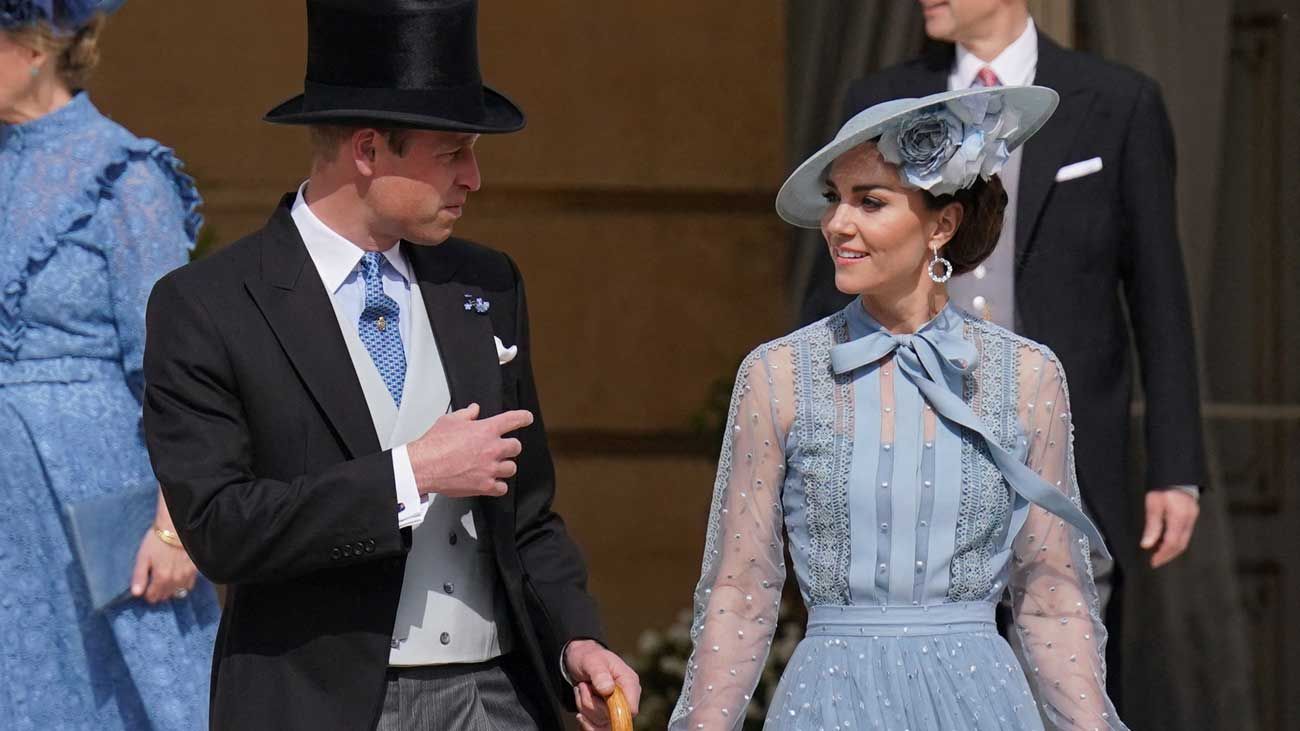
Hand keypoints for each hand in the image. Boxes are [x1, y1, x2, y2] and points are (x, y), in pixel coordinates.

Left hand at [131, 528, 198, 603]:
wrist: (177, 528)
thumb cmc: (157, 541)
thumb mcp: (143, 557)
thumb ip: (139, 576)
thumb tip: (136, 594)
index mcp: (161, 578)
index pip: (153, 597)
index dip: (147, 594)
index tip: (146, 587)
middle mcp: (175, 580)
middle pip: (165, 596)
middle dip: (158, 592)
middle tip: (154, 583)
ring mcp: (186, 576)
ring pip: (177, 592)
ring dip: (170, 590)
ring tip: (165, 580)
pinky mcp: (194, 570)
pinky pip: (188, 585)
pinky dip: (182, 585)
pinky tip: (177, 577)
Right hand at [407, 403, 532, 497]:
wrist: (424, 466)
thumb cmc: (435, 444)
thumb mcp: (450, 420)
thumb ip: (466, 414)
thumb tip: (474, 410)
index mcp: (486, 430)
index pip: (513, 420)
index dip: (523, 418)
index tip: (527, 418)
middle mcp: (492, 448)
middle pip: (516, 447)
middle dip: (510, 447)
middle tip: (501, 448)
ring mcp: (490, 468)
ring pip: (511, 468)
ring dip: (505, 466)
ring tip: (495, 466)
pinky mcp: (485, 485)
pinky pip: (502, 488)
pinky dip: (498, 486)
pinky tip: (491, 482)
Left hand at [565, 640, 639, 730]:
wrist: (579, 661)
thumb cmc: (589, 657)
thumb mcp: (592, 661)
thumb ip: (600, 674)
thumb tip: (608, 690)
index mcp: (629, 682)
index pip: (631, 708)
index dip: (614, 709)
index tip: (598, 694)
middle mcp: (626, 698)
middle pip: (612, 717)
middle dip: (591, 704)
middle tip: (584, 686)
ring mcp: (615, 708)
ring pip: (600, 723)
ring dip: (585, 707)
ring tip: (582, 688)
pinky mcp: (605, 715)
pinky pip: (595, 727)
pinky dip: (584, 717)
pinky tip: (580, 702)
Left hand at [1140, 488, 1199, 567]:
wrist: (1176, 473)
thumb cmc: (1163, 486)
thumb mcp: (1153, 505)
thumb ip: (1152, 526)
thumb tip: (1147, 545)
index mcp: (1179, 518)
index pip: (1172, 543)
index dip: (1163, 554)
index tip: (1153, 561)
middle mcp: (1189, 519)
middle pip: (1180, 544)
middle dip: (1168, 555)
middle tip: (1156, 561)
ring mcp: (1193, 517)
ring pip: (1184, 540)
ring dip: (1172, 549)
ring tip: (1158, 552)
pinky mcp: (1192, 514)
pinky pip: (1185, 533)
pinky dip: (1176, 540)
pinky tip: (1165, 540)